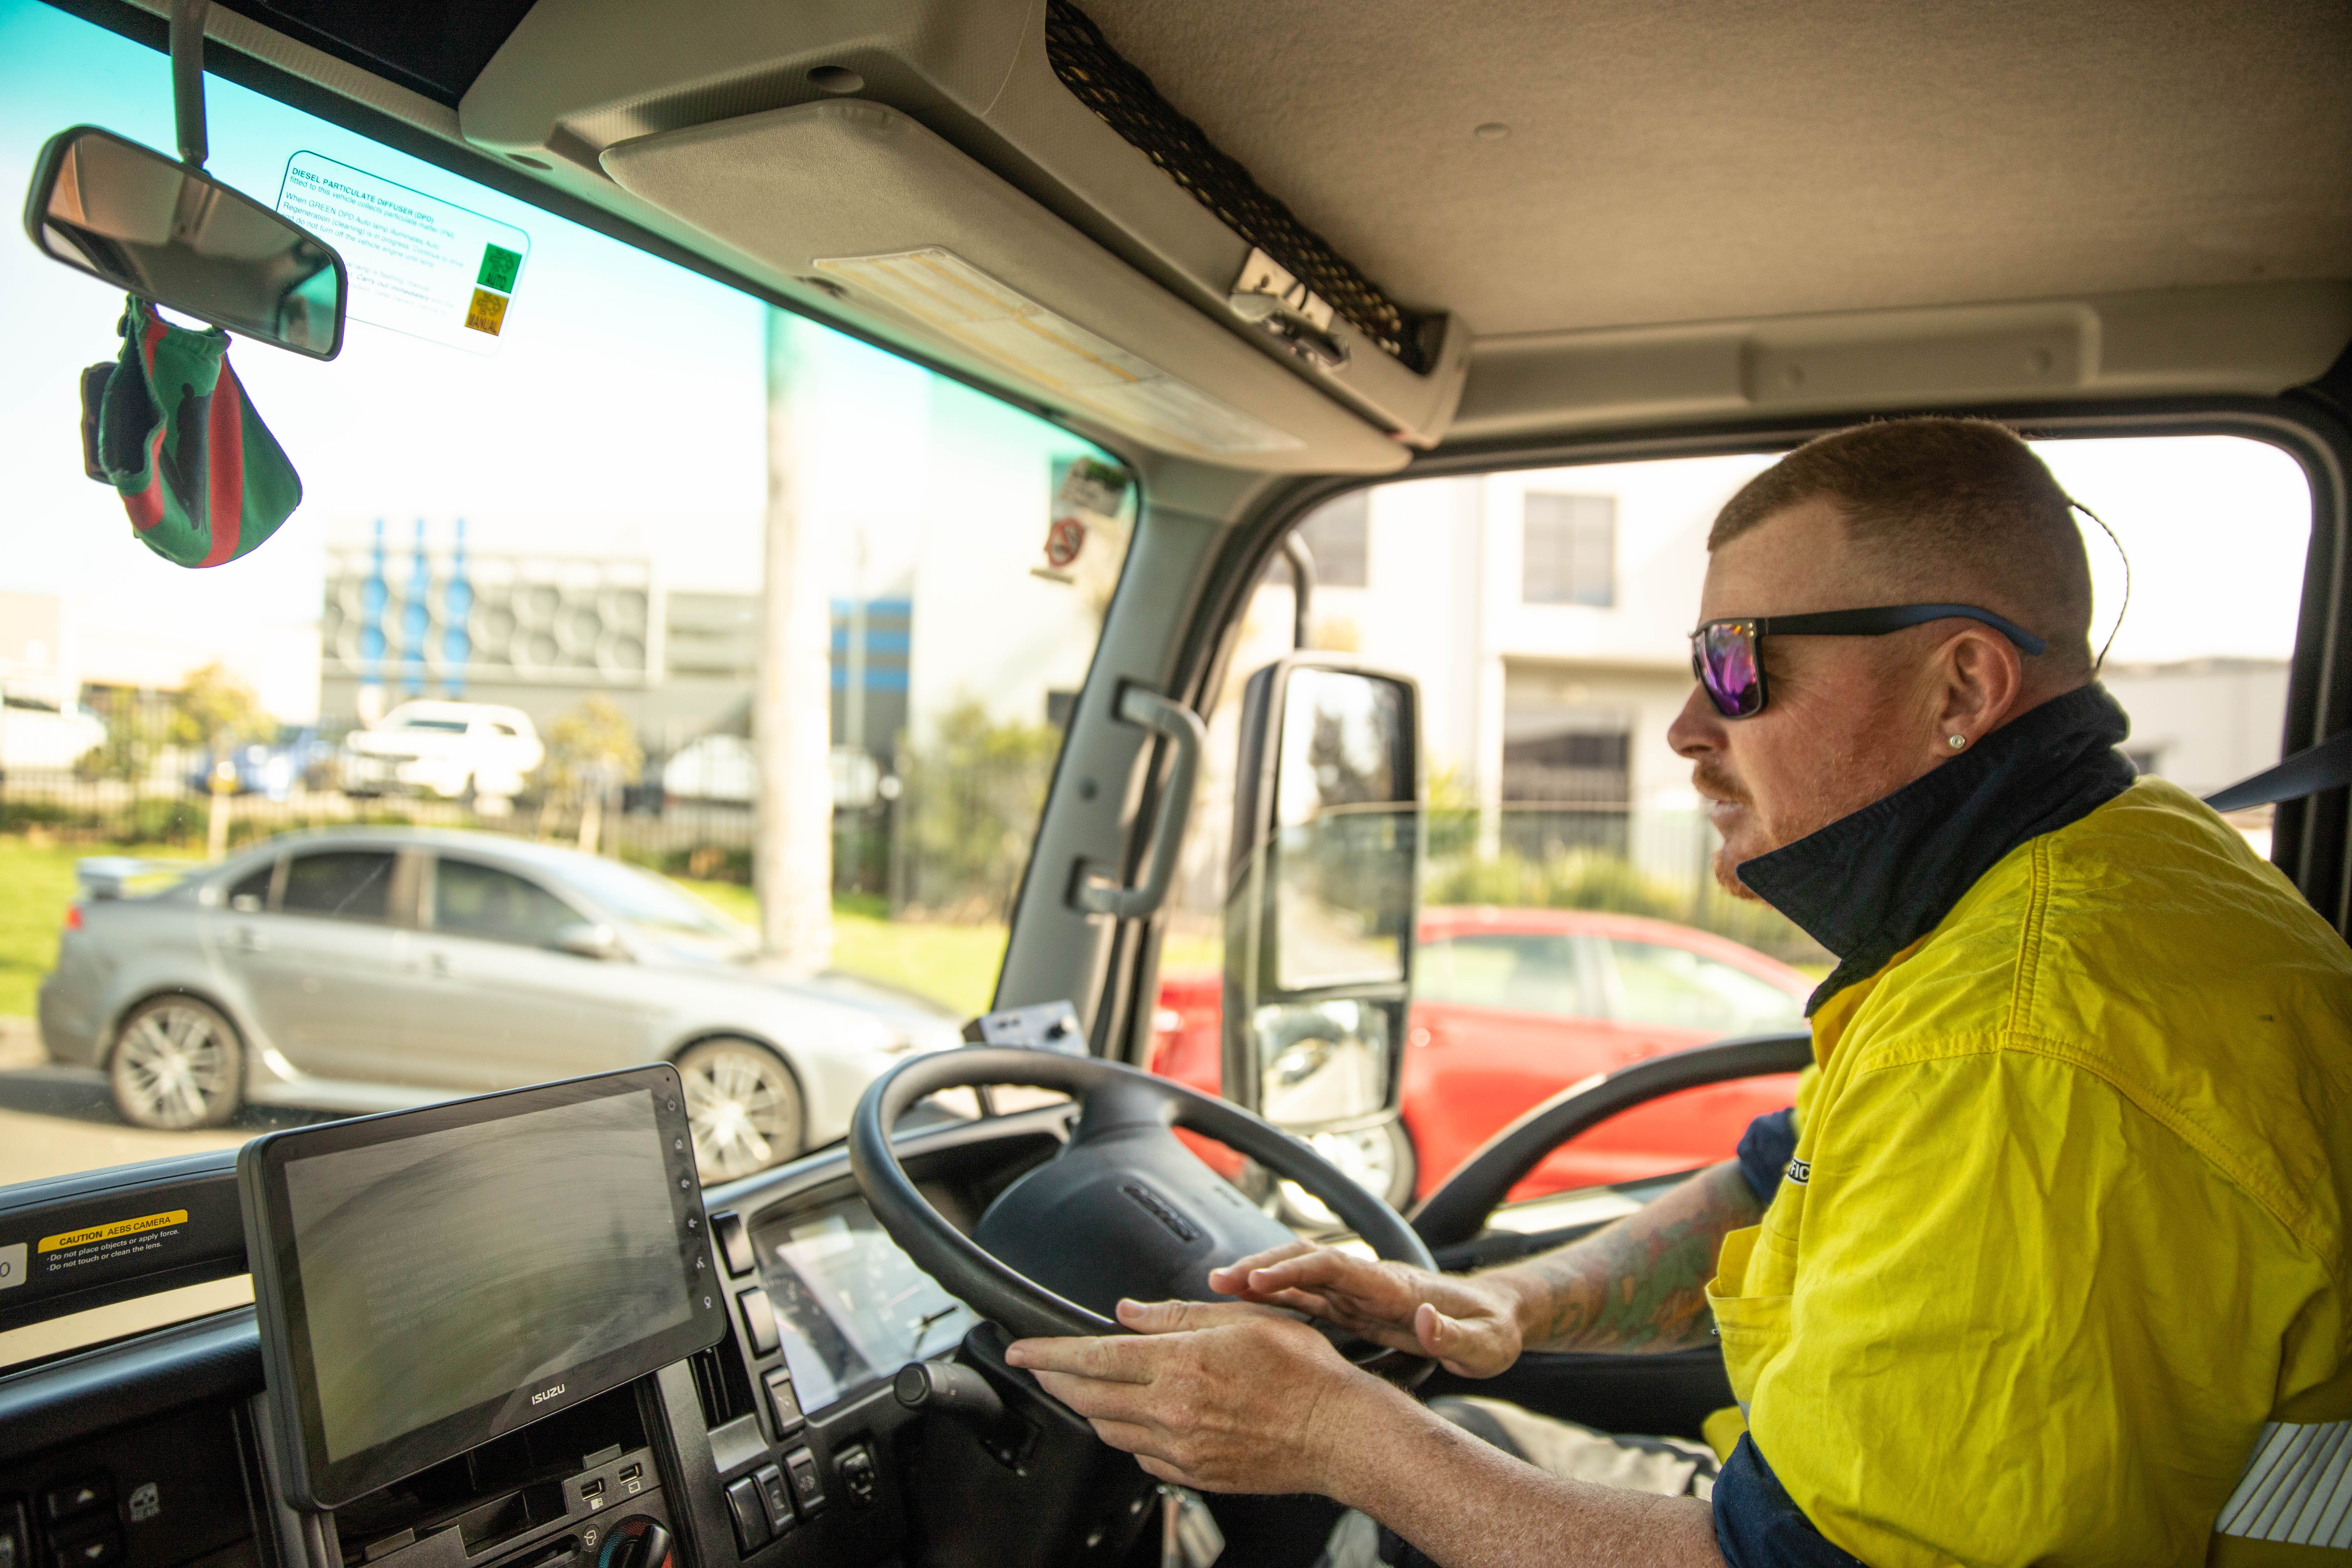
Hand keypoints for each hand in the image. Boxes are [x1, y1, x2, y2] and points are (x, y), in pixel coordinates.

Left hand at [1005, 1298, 1398, 1495]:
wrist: (1340, 1433)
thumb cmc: (1304, 1372)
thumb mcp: (1243, 1320)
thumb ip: (1176, 1316)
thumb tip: (1127, 1313)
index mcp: (1180, 1365)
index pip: (1091, 1359)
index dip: (1046, 1355)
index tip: (1018, 1352)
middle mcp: (1173, 1411)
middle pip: (1089, 1398)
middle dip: (1055, 1382)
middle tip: (1037, 1369)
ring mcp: (1182, 1449)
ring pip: (1110, 1430)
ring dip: (1088, 1409)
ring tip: (1080, 1391)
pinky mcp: (1195, 1475)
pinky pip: (1141, 1457)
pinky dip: (1127, 1437)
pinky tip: (1133, 1422)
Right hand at [1207, 1241, 1525, 1377]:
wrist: (1496, 1319)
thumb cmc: (1492, 1332)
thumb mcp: (1487, 1344)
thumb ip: (1456, 1335)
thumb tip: (1424, 1321)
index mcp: (1395, 1286)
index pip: (1337, 1266)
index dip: (1297, 1269)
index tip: (1261, 1278)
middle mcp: (1371, 1282)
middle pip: (1308, 1262)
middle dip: (1263, 1266)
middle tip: (1219, 1279)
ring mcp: (1359, 1292)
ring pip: (1301, 1276)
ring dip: (1261, 1277)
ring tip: (1217, 1287)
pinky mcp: (1354, 1307)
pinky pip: (1307, 1297)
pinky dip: (1275, 1296)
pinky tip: (1246, 1304)